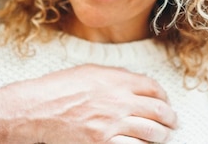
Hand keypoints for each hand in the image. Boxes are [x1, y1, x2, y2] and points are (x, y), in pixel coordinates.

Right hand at [0, 64, 176, 143]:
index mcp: (117, 80)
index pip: (153, 87)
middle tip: (172, 122)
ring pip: (152, 132)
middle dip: (169, 118)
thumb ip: (115, 76)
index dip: (163, 96)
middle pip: (158, 110)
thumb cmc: (58, 89)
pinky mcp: (103, 143)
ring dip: (162, 135)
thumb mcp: (90, 72)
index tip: (164, 101)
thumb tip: (134, 82)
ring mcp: (112, 124)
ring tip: (163, 136)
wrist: (36, 109)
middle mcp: (119, 101)